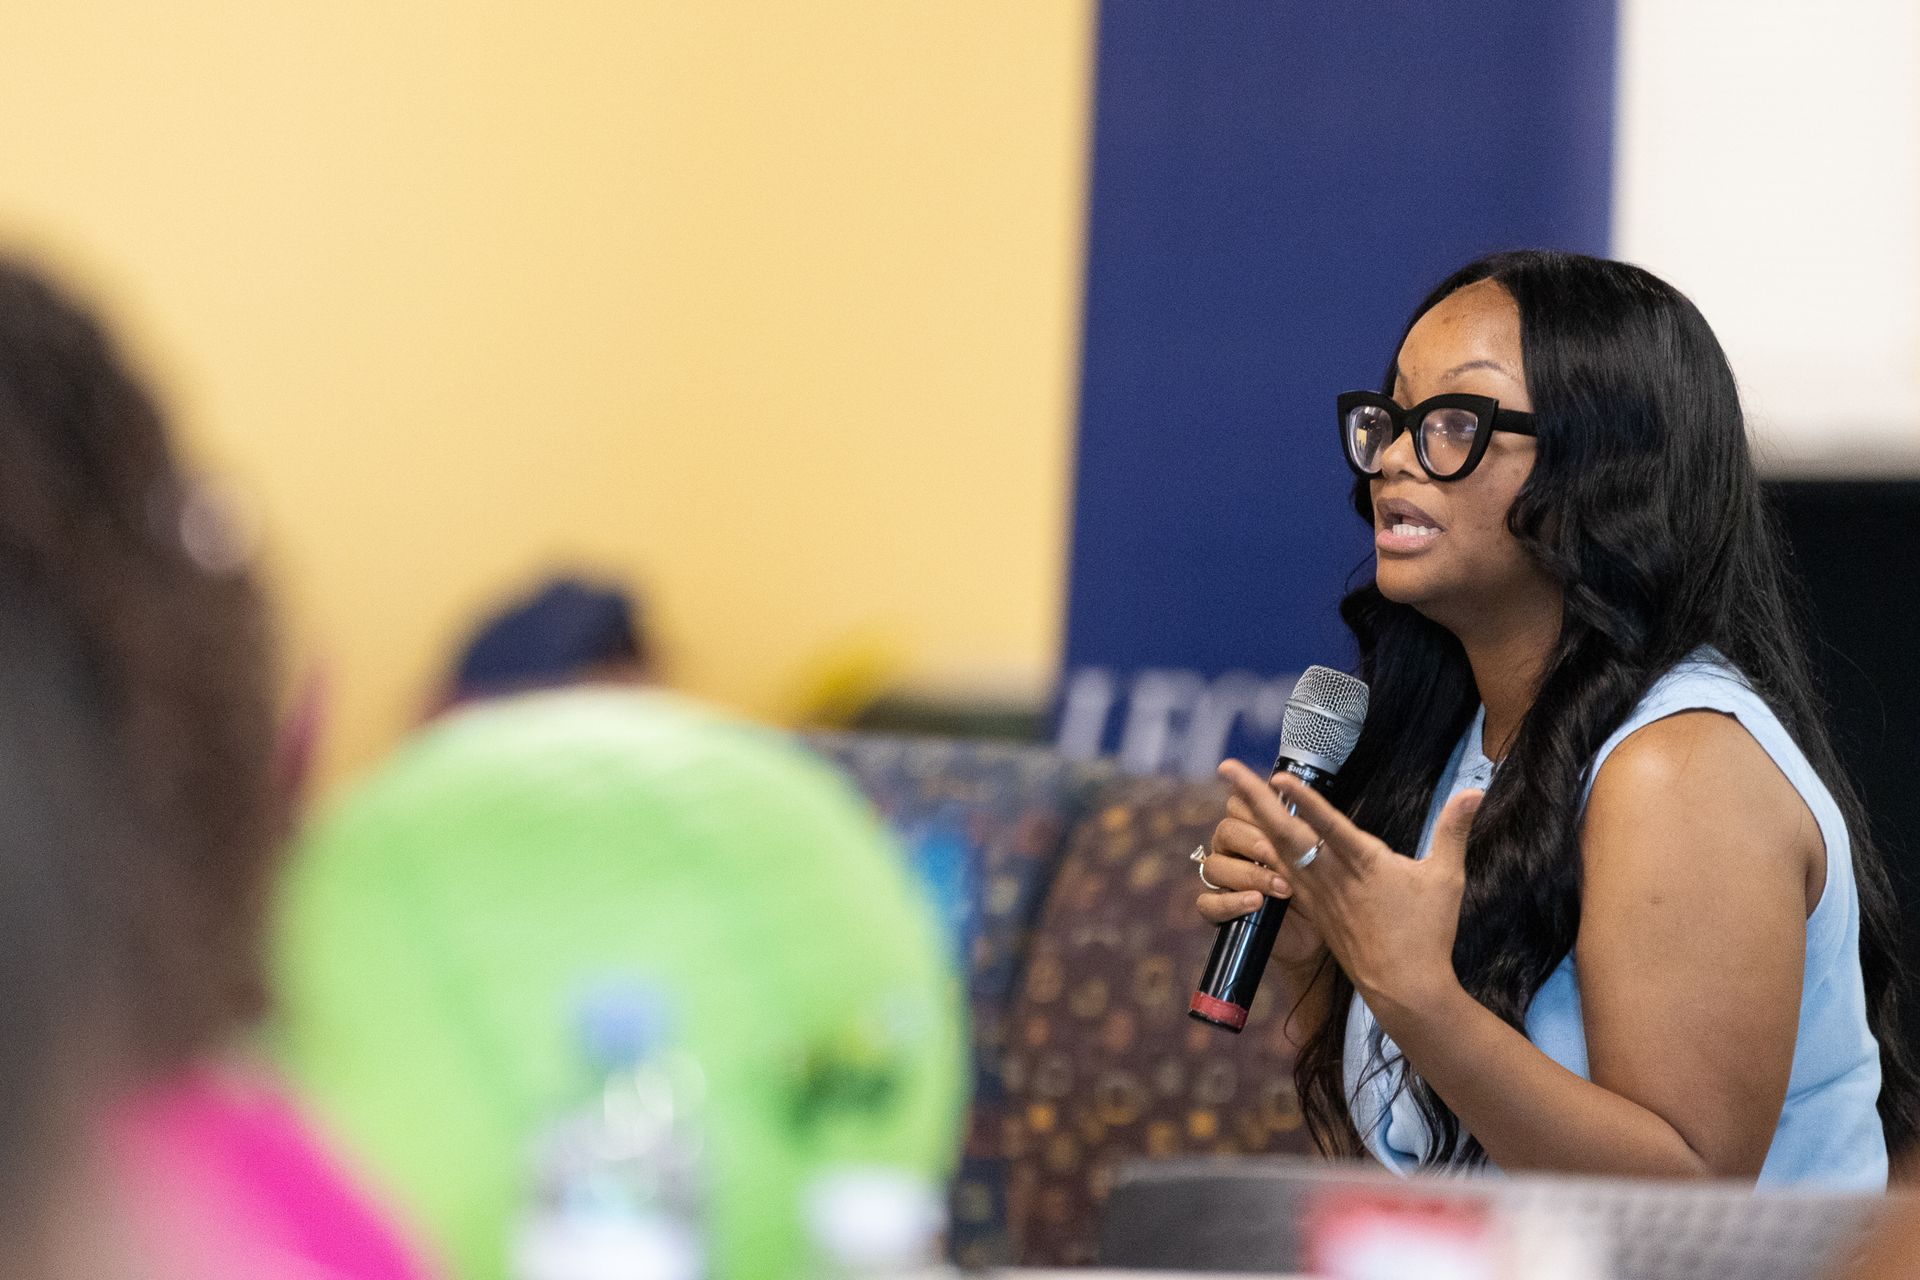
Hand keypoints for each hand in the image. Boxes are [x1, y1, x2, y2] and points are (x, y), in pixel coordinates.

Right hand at [1195, 778, 1327, 968]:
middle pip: (1225, 831)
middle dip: (1252, 842)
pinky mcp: (1221, 912)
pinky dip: (1230, 902)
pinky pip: (1207, 903)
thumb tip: (1295, 791)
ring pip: (1214, 866)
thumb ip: (1307, 825)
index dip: (1252, 804)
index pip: (1239, 805)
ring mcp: (1224, 882)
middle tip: (1278, 856)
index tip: (1278, 814)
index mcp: (1256, 830)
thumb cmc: (1322, 889)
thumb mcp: (1320, 855)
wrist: (1319, 936)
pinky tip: (1255, 903)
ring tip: (1281, 888)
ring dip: (1248, 874)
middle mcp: (1235, 852)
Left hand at [1216, 759, 1481, 1017]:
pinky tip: (1247, 840)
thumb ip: (1453, 830)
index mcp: (1363, 864)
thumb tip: (1474, 789)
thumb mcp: (1446, 877)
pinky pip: (1279, 876)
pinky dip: (1261, 852)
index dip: (1303, 799)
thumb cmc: (1428, 933)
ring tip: (1229, 795)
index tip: (1277, 776)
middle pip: (1283, 831)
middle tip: (1225, 768)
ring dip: (1250, 820)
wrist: (1405, 989)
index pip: (1327, 824)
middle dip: (1253, 798)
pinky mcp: (1312, 910)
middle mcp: (1331, 876)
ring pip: (1275, 851)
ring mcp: (1317, 895)